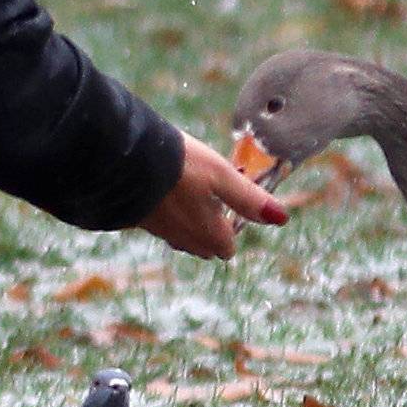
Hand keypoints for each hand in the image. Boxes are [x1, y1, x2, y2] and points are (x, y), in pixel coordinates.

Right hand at [137, 131, 287, 259]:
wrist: (125, 159)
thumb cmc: (180, 166)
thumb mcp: (222, 175)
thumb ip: (250, 199)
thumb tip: (282, 219)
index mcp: (209, 234)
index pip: (227, 247)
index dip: (231, 225)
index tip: (227, 199)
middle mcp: (185, 240)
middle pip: (205, 246)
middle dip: (211, 228)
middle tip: (209, 192)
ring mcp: (160, 232)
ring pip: (182, 237)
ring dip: (188, 221)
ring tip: (187, 188)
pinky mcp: (139, 220)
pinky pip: (161, 225)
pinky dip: (167, 212)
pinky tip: (164, 189)